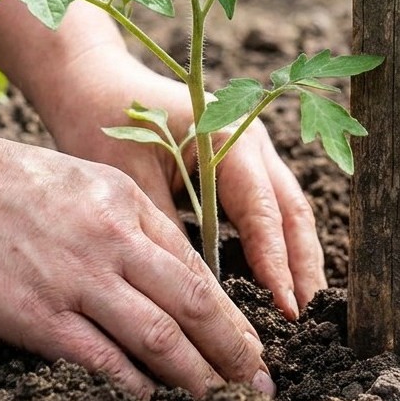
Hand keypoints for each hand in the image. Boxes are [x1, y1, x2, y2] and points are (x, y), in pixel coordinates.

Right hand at [0, 109, 272, 397]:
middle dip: (236, 351)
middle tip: (261, 384)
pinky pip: (105, 361)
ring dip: (201, 378)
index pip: (196, 266)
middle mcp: (114, 239)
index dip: (231, 311)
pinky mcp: (39, 316)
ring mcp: (79, 279)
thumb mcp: (74, 180)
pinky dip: (138, 387)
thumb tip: (158, 270)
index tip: (251, 341)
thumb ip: (119, 222)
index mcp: (124, 202)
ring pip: (162, 337)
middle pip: (196, 304)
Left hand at [38, 50, 325, 319]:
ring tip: (304, 307)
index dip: (277, 265)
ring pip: (289, 209)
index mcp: (228, 137)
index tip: (285, 310)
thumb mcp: (133, 184)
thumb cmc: (104, 125)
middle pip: (292, 211)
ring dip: (298, 257)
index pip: (263, 213)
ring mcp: (252, 147)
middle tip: (307, 318)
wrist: (92, 81)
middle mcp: (251, 139)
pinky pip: (272, 206)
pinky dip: (280, 242)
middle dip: (303, 266)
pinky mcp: (242, 160)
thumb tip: (201, 299)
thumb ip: (171, 236)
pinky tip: (282, 279)